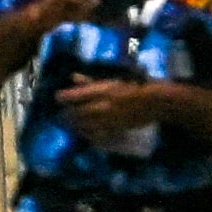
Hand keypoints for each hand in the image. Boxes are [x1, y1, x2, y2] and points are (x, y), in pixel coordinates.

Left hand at [46, 75, 181, 131]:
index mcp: (100, 90)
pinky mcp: (113, 128)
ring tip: (70, 125)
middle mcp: (100, 105)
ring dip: (75, 125)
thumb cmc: (134, 85)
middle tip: (62, 115)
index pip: (73, 95)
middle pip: (75, 112)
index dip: (62, 97)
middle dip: (67, 114)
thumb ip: (91, 81)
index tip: (57, 97)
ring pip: (83, 124)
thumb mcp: (111, 79)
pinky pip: (95, 134)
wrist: (154, 101)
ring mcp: (106, 119)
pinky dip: (88, 134)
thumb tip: (74, 77)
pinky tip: (85, 134)